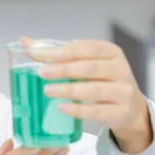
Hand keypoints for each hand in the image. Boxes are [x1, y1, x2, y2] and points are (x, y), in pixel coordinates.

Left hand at [23, 37, 152, 153]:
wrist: (128, 107)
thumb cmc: (101, 80)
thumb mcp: (84, 63)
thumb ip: (55, 53)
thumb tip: (26, 42)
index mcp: (111, 52)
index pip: (90, 48)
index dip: (69, 52)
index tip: (48, 57)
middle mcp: (120, 70)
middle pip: (91, 68)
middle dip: (65, 70)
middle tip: (42, 73)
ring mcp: (122, 92)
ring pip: (94, 89)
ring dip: (69, 90)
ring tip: (48, 90)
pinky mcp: (120, 112)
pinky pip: (97, 111)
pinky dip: (78, 109)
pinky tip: (62, 107)